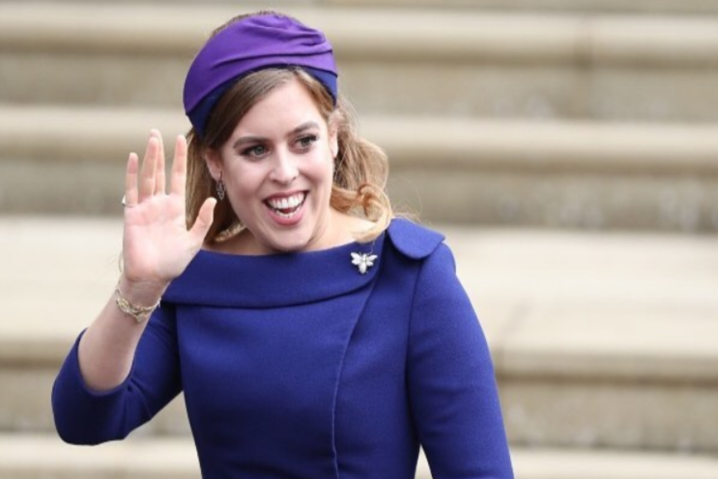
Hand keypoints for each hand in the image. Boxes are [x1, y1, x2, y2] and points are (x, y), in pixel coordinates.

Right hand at [120, 130, 215, 299]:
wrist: (152, 277)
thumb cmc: (173, 262)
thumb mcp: (194, 241)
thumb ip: (203, 220)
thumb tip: (212, 200)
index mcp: (175, 208)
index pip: (178, 177)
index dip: (180, 159)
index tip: (182, 140)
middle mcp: (160, 204)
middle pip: (160, 172)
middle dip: (160, 152)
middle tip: (157, 130)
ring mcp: (145, 207)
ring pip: (148, 177)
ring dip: (149, 158)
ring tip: (150, 139)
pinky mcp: (132, 214)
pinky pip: (132, 190)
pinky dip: (132, 174)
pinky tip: (134, 158)